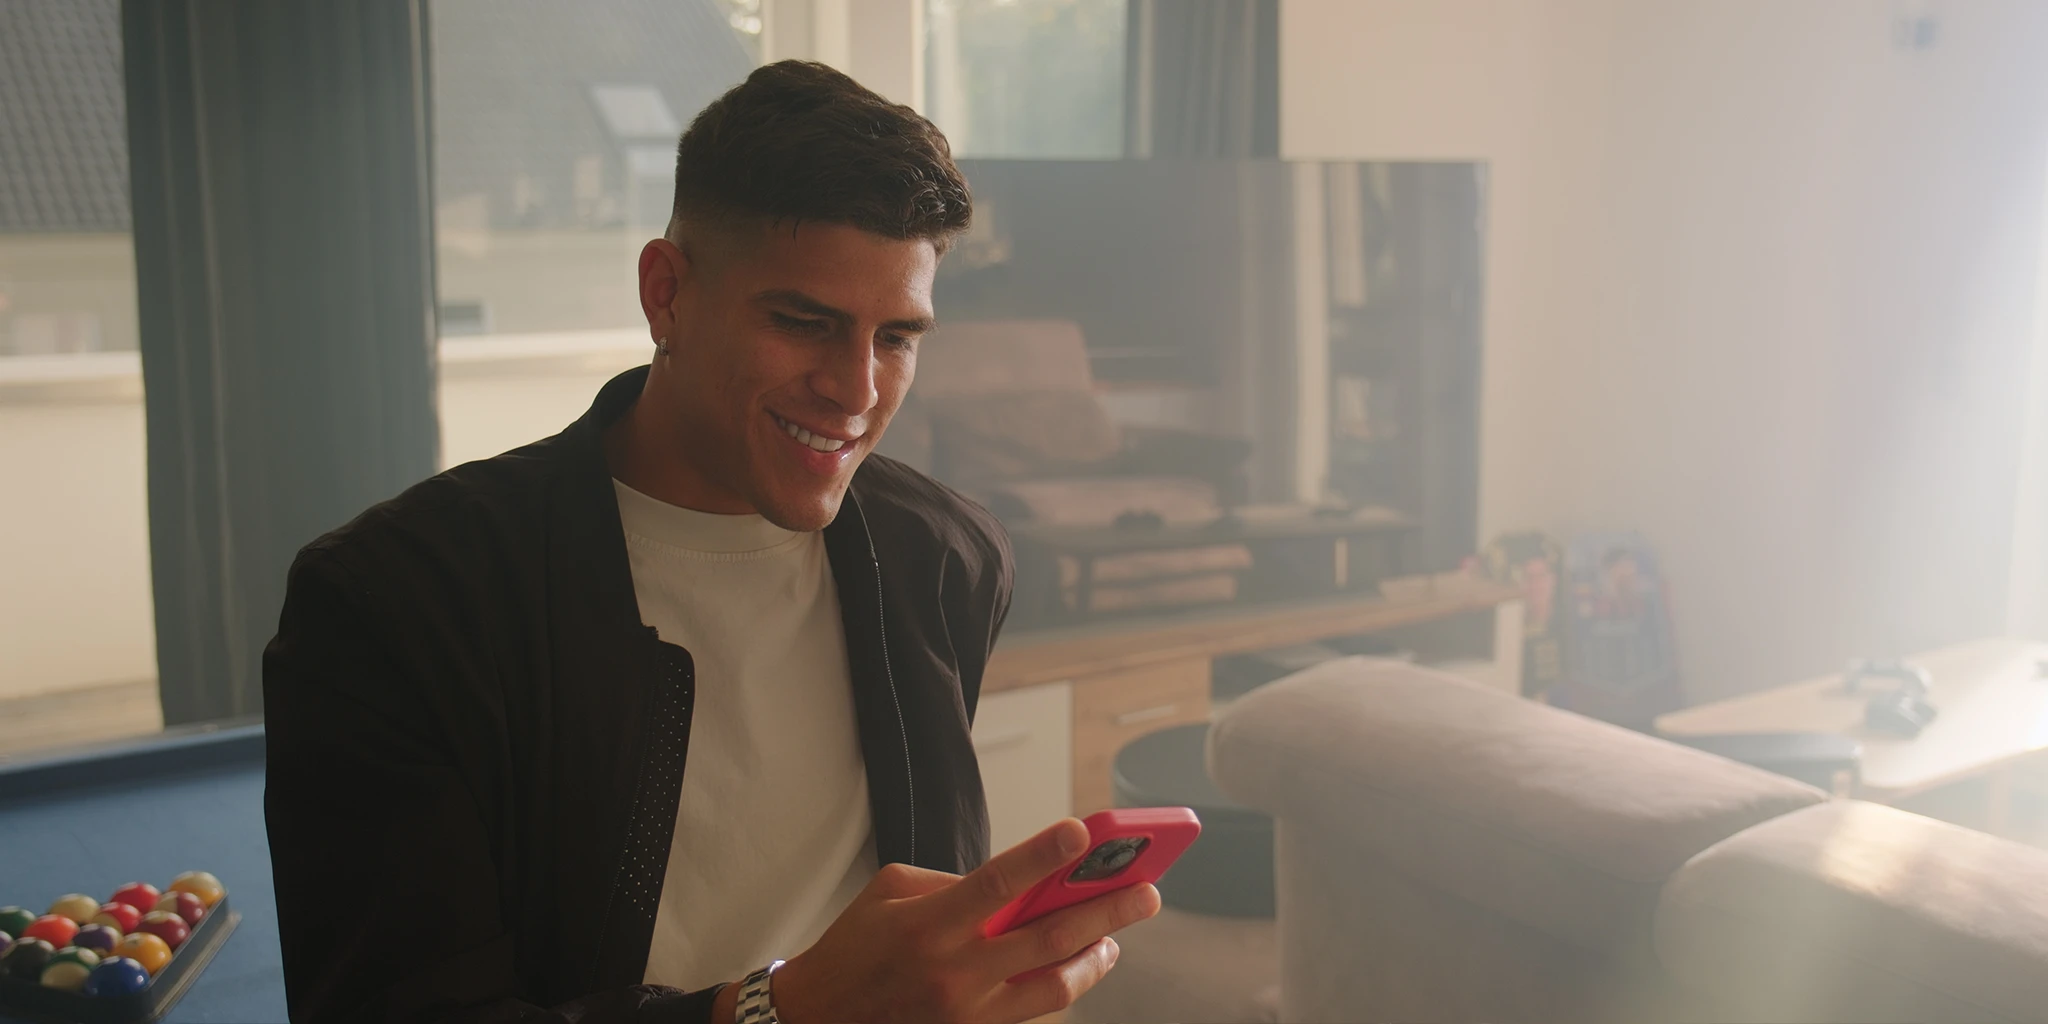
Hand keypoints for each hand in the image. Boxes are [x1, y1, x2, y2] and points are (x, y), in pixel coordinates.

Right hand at [768, 818, 1160, 1022]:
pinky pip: (1033, 1008)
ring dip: (1096, 957)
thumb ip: (954, 883)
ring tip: (1117, 936)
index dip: (1044, 856)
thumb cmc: (855, 946)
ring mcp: (968, 1009)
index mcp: (931, 924)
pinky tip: (1081, 964)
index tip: (1084, 834)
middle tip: (1146, 892)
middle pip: (1048, 938)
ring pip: (1054, 985)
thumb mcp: (892, 892)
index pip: (999, 884)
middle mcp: (955, 970)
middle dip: (1105, 912)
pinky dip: (1063, 983)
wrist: (821, 1017)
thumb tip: (1017, 883)